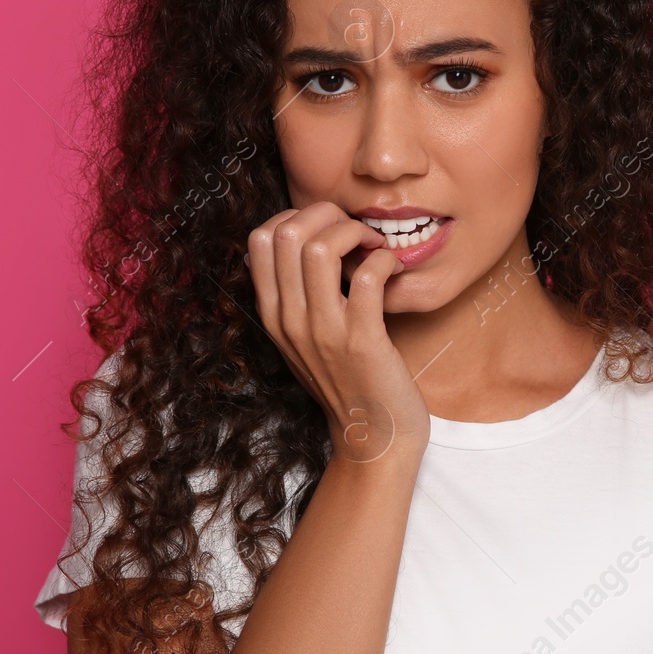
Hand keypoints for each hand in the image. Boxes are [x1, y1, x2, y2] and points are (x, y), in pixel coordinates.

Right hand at [247, 203, 429, 464]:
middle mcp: (289, 321)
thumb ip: (300, 296)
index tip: (329, 229)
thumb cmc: (349, 382)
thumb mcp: (306, 339)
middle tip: (357, 231)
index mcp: (273, 315)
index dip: (297, 216)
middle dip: (327, 214)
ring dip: (355, 232)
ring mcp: (323, 332)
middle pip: (285, 232)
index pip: (258, 239)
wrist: (373, 440)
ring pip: (320, 248)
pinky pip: (366, 277)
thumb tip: (313, 241)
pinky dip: (384, 260)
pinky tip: (394, 270)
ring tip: (375, 246)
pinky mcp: (361, 341)